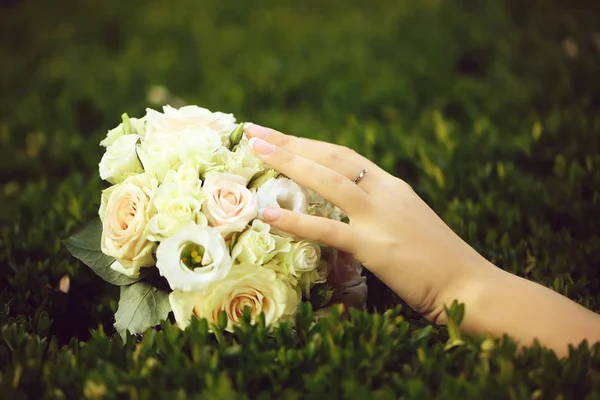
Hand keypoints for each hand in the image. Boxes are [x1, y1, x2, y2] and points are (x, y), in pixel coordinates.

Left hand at [244, 124, 494, 322]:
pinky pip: (327, 229)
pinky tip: (268, 215)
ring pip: (327, 181)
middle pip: (330, 157)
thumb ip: (379, 211)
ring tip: (257, 151)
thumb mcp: (407, 223)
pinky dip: (295, 220)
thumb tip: (346, 210)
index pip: (342, 156)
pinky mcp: (375, 246)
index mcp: (391, 186)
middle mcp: (384, 192)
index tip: (280, 136)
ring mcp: (380, 217)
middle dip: (291, 143)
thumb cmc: (439, 261)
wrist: (470, 285)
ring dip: (289, 163)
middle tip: (255, 131)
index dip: (308, 144)